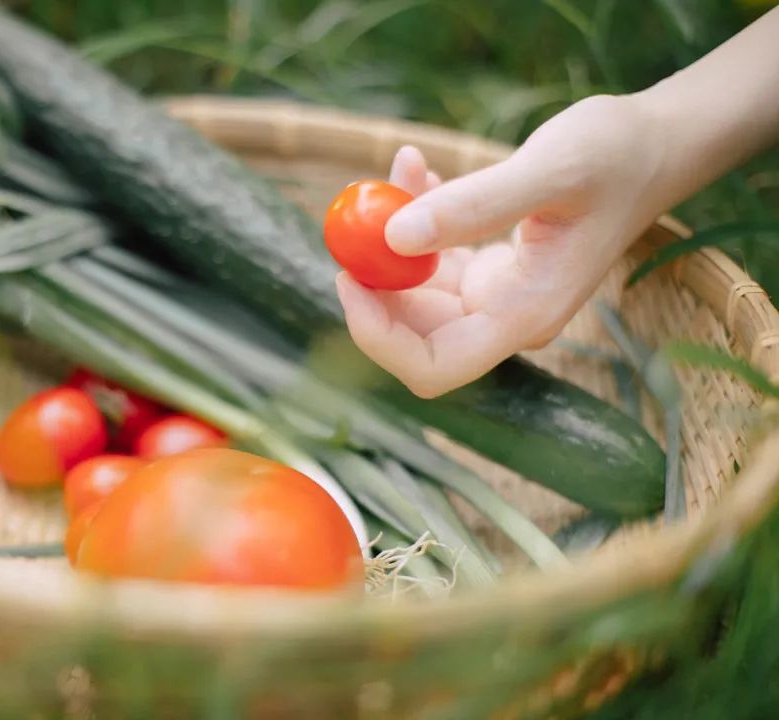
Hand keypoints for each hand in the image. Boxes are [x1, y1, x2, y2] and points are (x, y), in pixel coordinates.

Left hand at [336, 93, 667, 397]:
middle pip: (412, 332)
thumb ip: (474, 206)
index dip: (380, 337)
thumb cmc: (617, 158)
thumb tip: (393, 238)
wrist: (653, 148)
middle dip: (376, 277)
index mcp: (523, 315)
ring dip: (391, 237)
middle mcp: (504, 316)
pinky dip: (414, 217)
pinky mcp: (485, 269)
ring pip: (414, 289)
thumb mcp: (550, 170)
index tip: (348, 278)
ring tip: (400, 168)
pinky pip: (430, 257)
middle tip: (360, 211)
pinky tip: (414, 167)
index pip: (434, 365)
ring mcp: (493, 295)